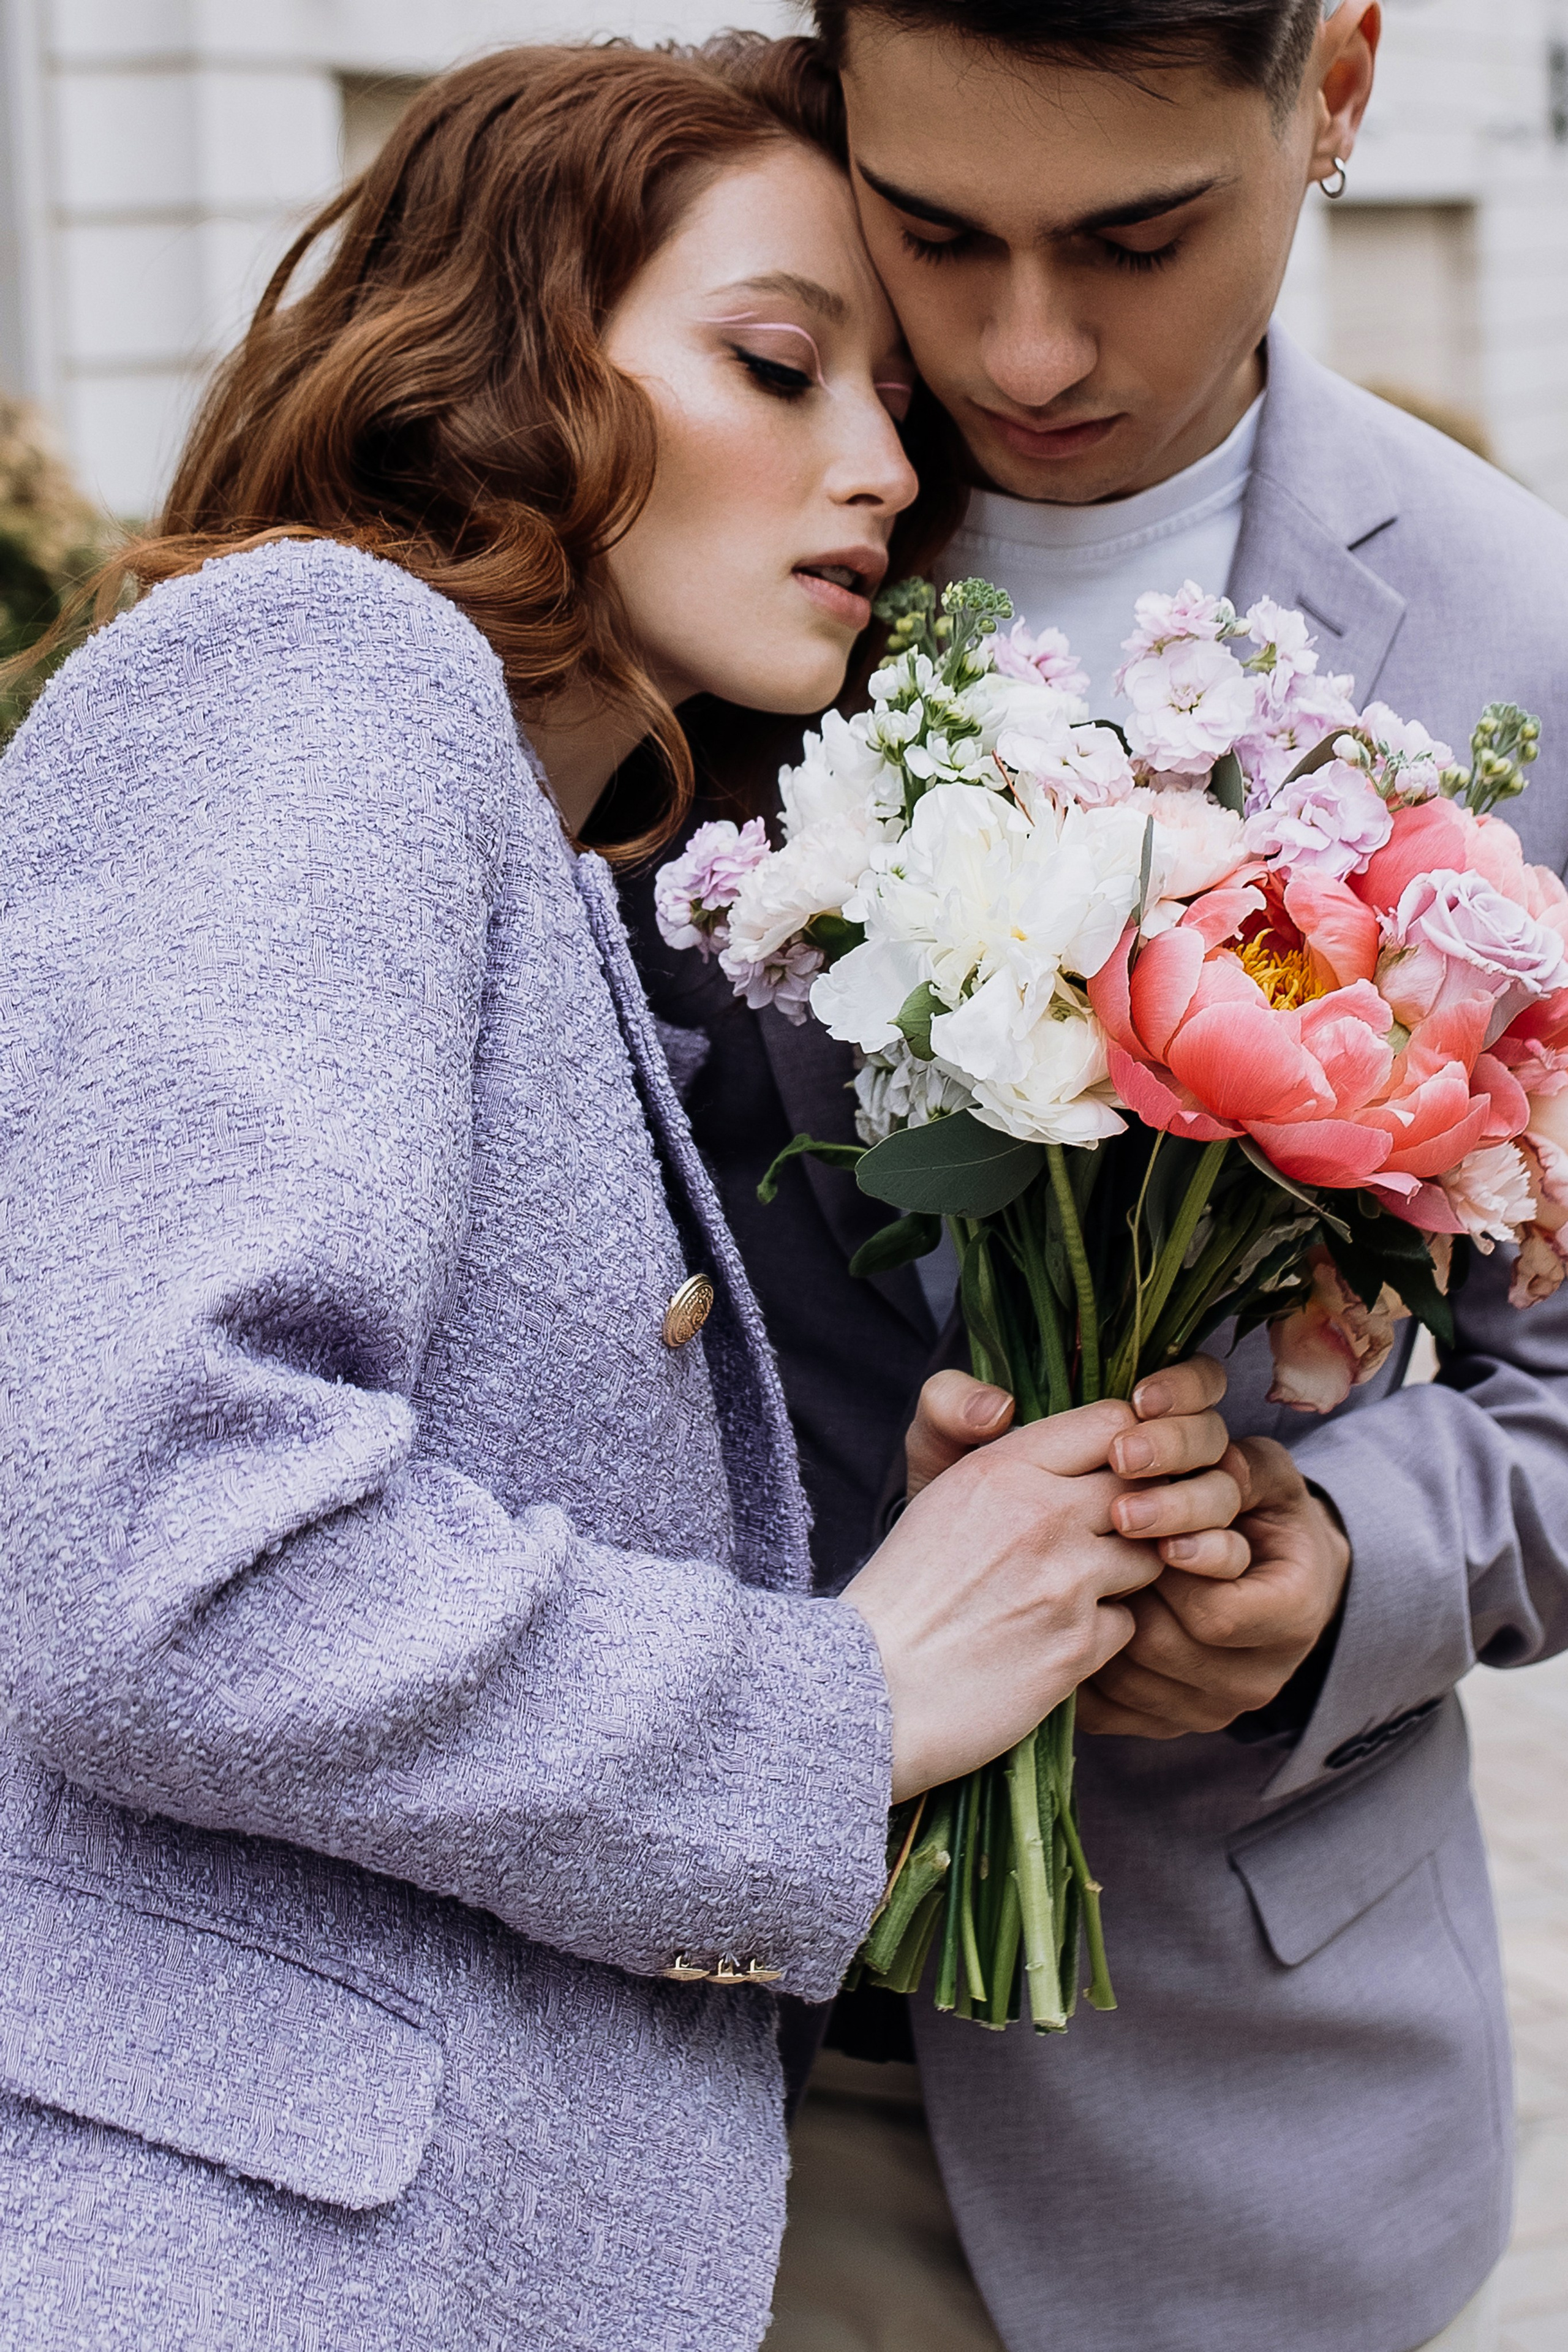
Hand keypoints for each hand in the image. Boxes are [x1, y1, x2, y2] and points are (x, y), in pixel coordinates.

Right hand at [844, 1360, 1242, 1801]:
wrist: (870, 1691)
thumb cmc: (901, 1595)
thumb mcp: (939, 1497)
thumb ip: (1007, 1459)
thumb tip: (1066, 1442)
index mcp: (1000, 1468)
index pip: (1110, 1423)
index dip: (1124, 1447)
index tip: (1113, 1471)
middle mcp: (1042, 1514)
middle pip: (1144, 1488)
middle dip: (1134, 1511)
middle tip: (1104, 1536)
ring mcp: (1067, 1581)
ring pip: (1148, 1557)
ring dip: (1123, 1574)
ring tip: (1072, 1592)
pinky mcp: (1080, 1645)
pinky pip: (1129, 1623)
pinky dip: (1102, 1632)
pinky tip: (1056, 1640)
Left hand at [1077, 1436, 1351, 1739]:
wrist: (1275, 1577)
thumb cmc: (1265, 1513)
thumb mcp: (1266, 1478)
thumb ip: (1234, 1469)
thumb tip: (1178, 1464)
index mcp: (1293, 1618)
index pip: (1215, 1611)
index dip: (1165, 1563)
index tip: (1126, 1516)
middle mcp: (1257, 1679)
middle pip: (1161, 1645)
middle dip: (1120, 1587)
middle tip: (1084, 1542)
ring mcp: (1211, 1710)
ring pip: (1125, 1677)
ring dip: (1093, 1621)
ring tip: (1076, 1572)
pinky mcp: (1167, 1725)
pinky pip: (1104, 1707)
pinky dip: (1079, 1662)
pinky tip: (1067, 1614)